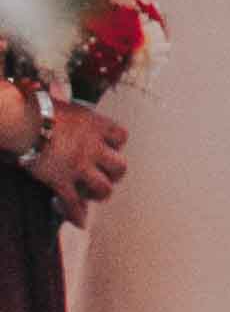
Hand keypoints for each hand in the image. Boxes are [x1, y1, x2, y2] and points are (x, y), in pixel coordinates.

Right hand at [39, 99, 124, 224]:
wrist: (25, 123)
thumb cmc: (40, 109)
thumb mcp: (62, 104)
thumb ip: (68, 105)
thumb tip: (57, 88)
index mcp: (96, 125)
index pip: (122, 136)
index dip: (117, 144)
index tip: (108, 147)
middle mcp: (93, 147)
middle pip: (120, 166)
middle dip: (115, 173)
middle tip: (105, 175)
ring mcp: (79, 166)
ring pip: (103, 188)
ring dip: (99, 194)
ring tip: (92, 194)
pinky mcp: (62, 182)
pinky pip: (74, 204)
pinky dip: (77, 215)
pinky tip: (79, 222)